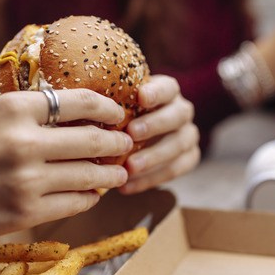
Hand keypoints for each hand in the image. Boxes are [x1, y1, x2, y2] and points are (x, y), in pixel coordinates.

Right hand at [0, 89, 132, 255]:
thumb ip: (20, 119)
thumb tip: (67, 120)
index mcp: (10, 108)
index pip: (79, 101)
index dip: (108, 108)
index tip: (117, 114)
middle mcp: (23, 141)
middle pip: (93, 139)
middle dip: (117, 143)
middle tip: (126, 145)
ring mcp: (27, 180)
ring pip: (91, 175)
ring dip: (110, 174)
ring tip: (116, 173)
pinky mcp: (25, 213)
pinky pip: (76, 203)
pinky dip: (89, 197)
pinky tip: (91, 194)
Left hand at [120, 75, 199, 193]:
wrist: (136, 138)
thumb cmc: (121, 116)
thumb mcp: (118, 106)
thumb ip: (110, 103)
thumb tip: (85, 101)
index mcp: (168, 92)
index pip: (168, 87)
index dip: (157, 92)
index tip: (141, 97)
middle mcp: (182, 111)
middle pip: (177, 116)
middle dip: (154, 125)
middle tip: (131, 134)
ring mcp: (188, 135)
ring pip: (178, 146)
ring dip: (152, 158)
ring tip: (128, 168)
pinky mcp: (189, 158)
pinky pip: (175, 170)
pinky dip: (151, 179)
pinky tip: (127, 187)